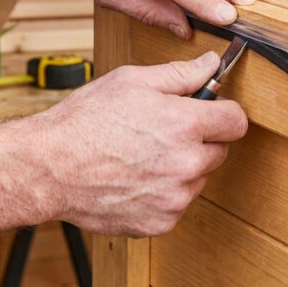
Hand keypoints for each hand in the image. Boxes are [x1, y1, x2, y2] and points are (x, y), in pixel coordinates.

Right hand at [38, 52, 248, 235]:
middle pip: (220, 151)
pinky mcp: (159, 223)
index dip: (224, 112)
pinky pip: (175, 204)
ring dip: (181, 167)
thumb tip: (210, 63)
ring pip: (197, 179)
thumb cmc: (86, 119)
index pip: (236, 121)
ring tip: (141, 154)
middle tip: (163, 130)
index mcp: (184, 124)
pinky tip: (133, 177)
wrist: (50, 166)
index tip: (212, 111)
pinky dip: (162, 193)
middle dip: (200, 139)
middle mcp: (186, 165)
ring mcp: (174, 199)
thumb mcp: (132, 80)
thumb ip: (180, 74)